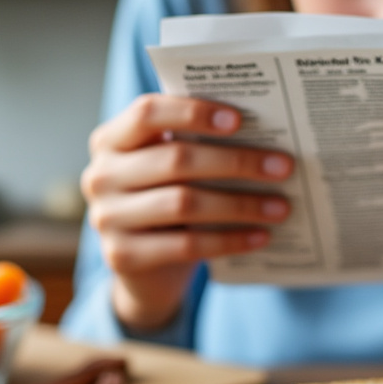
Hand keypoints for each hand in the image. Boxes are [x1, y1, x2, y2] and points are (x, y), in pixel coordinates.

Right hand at [82, 93, 293, 330]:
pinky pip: (186, 245)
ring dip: (240, 204)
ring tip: (280, 206)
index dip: (192, 112)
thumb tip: (262, 134)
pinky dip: (229, 240)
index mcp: (110, 141)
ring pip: (184, 203)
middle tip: (282, 166)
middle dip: (235, 161)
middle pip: (175, 159)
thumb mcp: (169, 170)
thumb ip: (193, 145)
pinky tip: (260, 236)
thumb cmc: (164, 201)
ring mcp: (106, 218)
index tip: (239, 120)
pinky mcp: (122, 256)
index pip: (146, 113)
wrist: (143, 270)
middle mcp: (100, 176)